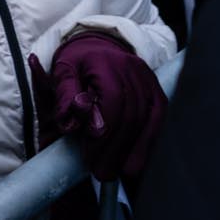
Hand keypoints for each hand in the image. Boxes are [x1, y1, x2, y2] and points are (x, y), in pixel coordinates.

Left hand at [44, 32, 165, 180]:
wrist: (98, 47)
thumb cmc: (77, 64)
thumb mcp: (61, 72)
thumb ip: (63, 95)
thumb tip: (72, 119)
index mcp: (104, 61)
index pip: (112, 100)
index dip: (104, 130)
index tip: (90, 153)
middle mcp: (131, 67)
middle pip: (131, 113)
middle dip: (116, 147)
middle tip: (101, 172)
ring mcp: (147, 78)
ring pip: (148, 118)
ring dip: (135, 150)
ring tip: (120, 172)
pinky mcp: (156, 90)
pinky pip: (159, 118)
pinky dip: (150, 141)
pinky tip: (139, 161)